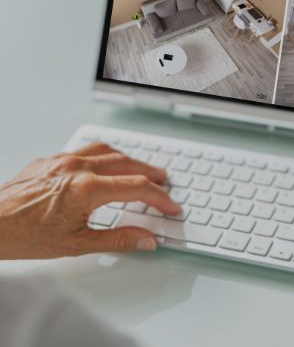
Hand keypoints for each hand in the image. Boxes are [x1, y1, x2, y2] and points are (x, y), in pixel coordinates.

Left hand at [0, 142, 180, 258]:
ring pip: (109, 151)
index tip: (170, 207)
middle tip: (164, 181)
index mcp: (87, 189)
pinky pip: (87, 149)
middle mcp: (78, 168)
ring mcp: (64, 159)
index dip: (160, 198)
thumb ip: (118, 239)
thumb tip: (145, 240)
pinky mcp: (51, 159)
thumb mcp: (76, 245)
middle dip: (150, 173)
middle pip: (128, 164)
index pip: (137, 188)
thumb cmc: (23, 236)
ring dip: (130, 159)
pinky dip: (106, 155)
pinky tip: (107, 162)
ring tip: (141, 168)